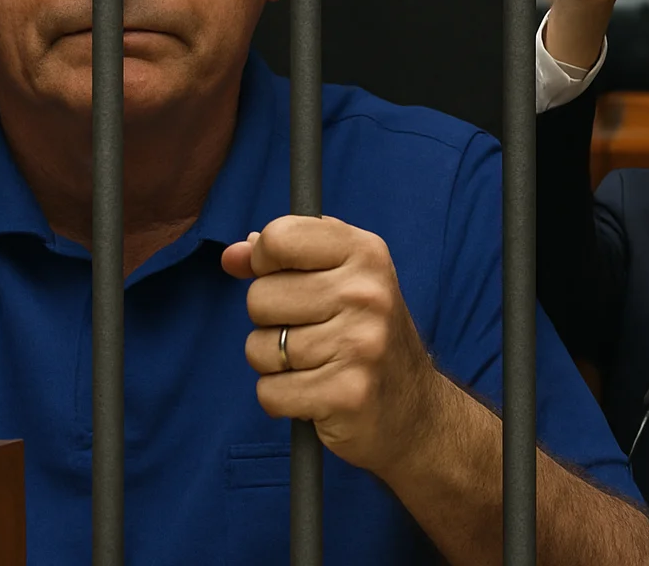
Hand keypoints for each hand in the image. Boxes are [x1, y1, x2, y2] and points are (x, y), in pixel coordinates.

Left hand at [222, 216, 436, 478]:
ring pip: (260, 348)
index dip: (264, 262)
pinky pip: (270, 392)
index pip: (278, 238)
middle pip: (259, 298)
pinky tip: (313, 394)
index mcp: (364, 253)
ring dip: (275, 364)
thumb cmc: (363, 333)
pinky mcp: (348, 394)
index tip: (283, 278)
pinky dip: (281, 399)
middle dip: (269, 321)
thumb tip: (232, 255)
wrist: (416, 410)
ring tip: (314, 365)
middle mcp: (367, 294)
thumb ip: (282, 257)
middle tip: (309, 333)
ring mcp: (360, 345)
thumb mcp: (337, 277)